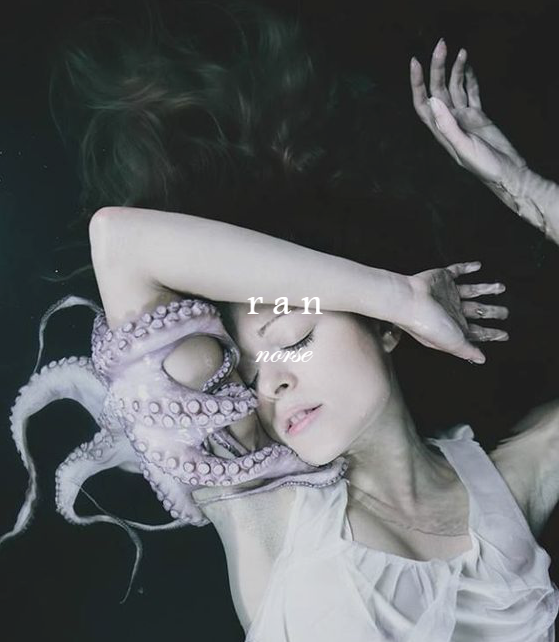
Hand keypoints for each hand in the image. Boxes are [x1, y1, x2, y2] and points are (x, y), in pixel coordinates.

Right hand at [398, 261, 508, 363]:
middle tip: (505, 312)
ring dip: (486, 289)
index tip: (504, 335)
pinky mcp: (442, 278)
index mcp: (454, 327)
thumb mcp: (452, 343)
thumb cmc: (427, 324)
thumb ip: (467, 350)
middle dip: (492, 312)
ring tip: (500, 287)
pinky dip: (467, 268)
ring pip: (472, 291)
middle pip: (477, 311)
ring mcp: (447, 293)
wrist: (410, 300)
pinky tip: (477, 265)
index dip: (491, 334)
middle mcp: (452, 310)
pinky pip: (457, 270)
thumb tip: (480, 360)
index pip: (477, 332)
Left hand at [410, 39, 526, 188]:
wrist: (506, 172)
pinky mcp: (478, 116)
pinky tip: (468, 67)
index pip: (423, 103)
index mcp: (441, 130)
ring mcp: (464, 118)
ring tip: (460, 51)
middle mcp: (450, 121)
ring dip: (455, 69)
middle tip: (442, 45)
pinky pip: (471, 93)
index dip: (417, 83)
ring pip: (455, 88)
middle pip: (438, 89)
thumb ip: (448, 126)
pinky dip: (469, 79)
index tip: (415, 62)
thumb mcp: (463, 147)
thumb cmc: (484, 167)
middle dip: (438, 67)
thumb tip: (433, 101)